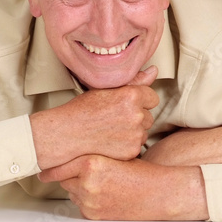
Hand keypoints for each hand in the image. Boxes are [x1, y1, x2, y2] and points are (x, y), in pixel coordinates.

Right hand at [30, 67, 159, 168]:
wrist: (67, 134)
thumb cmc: (83, 110)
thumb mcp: (107, 89)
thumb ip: (135, 80)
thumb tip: (154, 71)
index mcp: (132, 95)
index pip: (152, 97)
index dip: (140, 101)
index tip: (125, 105)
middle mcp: (136, 115)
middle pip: (149, 115)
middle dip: (136, 117)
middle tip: (115, 118)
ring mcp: (135, 134)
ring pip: (144, 131)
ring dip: (133, 131)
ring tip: (111, 129)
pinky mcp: (131, 151)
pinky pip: (137, 146)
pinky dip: (128, 145)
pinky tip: (111, 140)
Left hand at [45, 155, 206, 220]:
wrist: (158, 193)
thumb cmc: (141, 172)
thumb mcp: (116, 154)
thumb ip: (95, 153)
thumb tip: (75, 153)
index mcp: (92, 163)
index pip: (60, 165)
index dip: (51, 166)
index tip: (42, 167)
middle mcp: (87, 183)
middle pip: (64, 179)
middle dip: (70, 175)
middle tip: (81, 170)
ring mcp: (89, 201)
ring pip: (72, 192)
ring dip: (78, 187)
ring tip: (99, 182)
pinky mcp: (93, 215)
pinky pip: (81, 205)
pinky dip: (87, 199)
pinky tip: (104, 193)